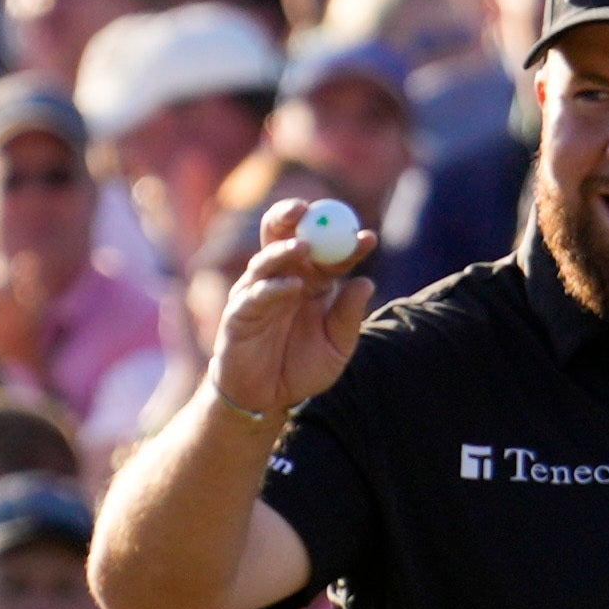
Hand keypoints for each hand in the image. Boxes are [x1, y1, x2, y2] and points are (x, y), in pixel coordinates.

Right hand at [207, 198, 376, 422]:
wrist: (266, 399)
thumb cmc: (300, 368)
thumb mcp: (336, 347)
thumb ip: (348, 317)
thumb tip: (366, 282)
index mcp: (311, 282)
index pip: (329, 254)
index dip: (347, 243)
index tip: (369, 238)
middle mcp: (283, 279)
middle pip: (283, 236)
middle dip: (292, 216)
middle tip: (311, 209)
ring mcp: (258, 293)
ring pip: (266, 259)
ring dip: (284, 250)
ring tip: (304, 246)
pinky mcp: (240, 313)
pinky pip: (256, 295)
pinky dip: (274, 288)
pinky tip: (292, 286)